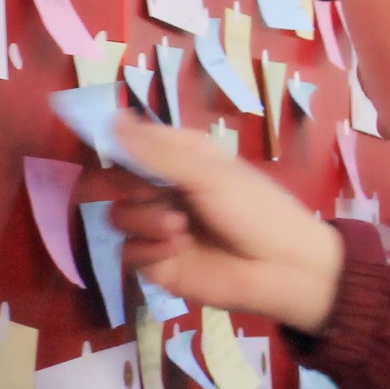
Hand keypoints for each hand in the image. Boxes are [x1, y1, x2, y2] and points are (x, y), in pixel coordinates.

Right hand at [106, 118, 345, 334]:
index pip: (131, 143)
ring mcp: (158, 227)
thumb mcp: (208, 173)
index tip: (107, 148)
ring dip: (144, 220)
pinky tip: (177, 249)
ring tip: (180, 228)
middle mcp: (164, 189)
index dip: (116, 145)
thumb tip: (111, 119)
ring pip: (118, 216)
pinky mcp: (156, 262)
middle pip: (114, 181)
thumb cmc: (254, 210)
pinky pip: (128, 251)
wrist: (282, 269)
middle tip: (147, 192)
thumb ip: (157, 151)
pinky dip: (149, 250)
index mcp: (179, 158)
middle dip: (124, 186)